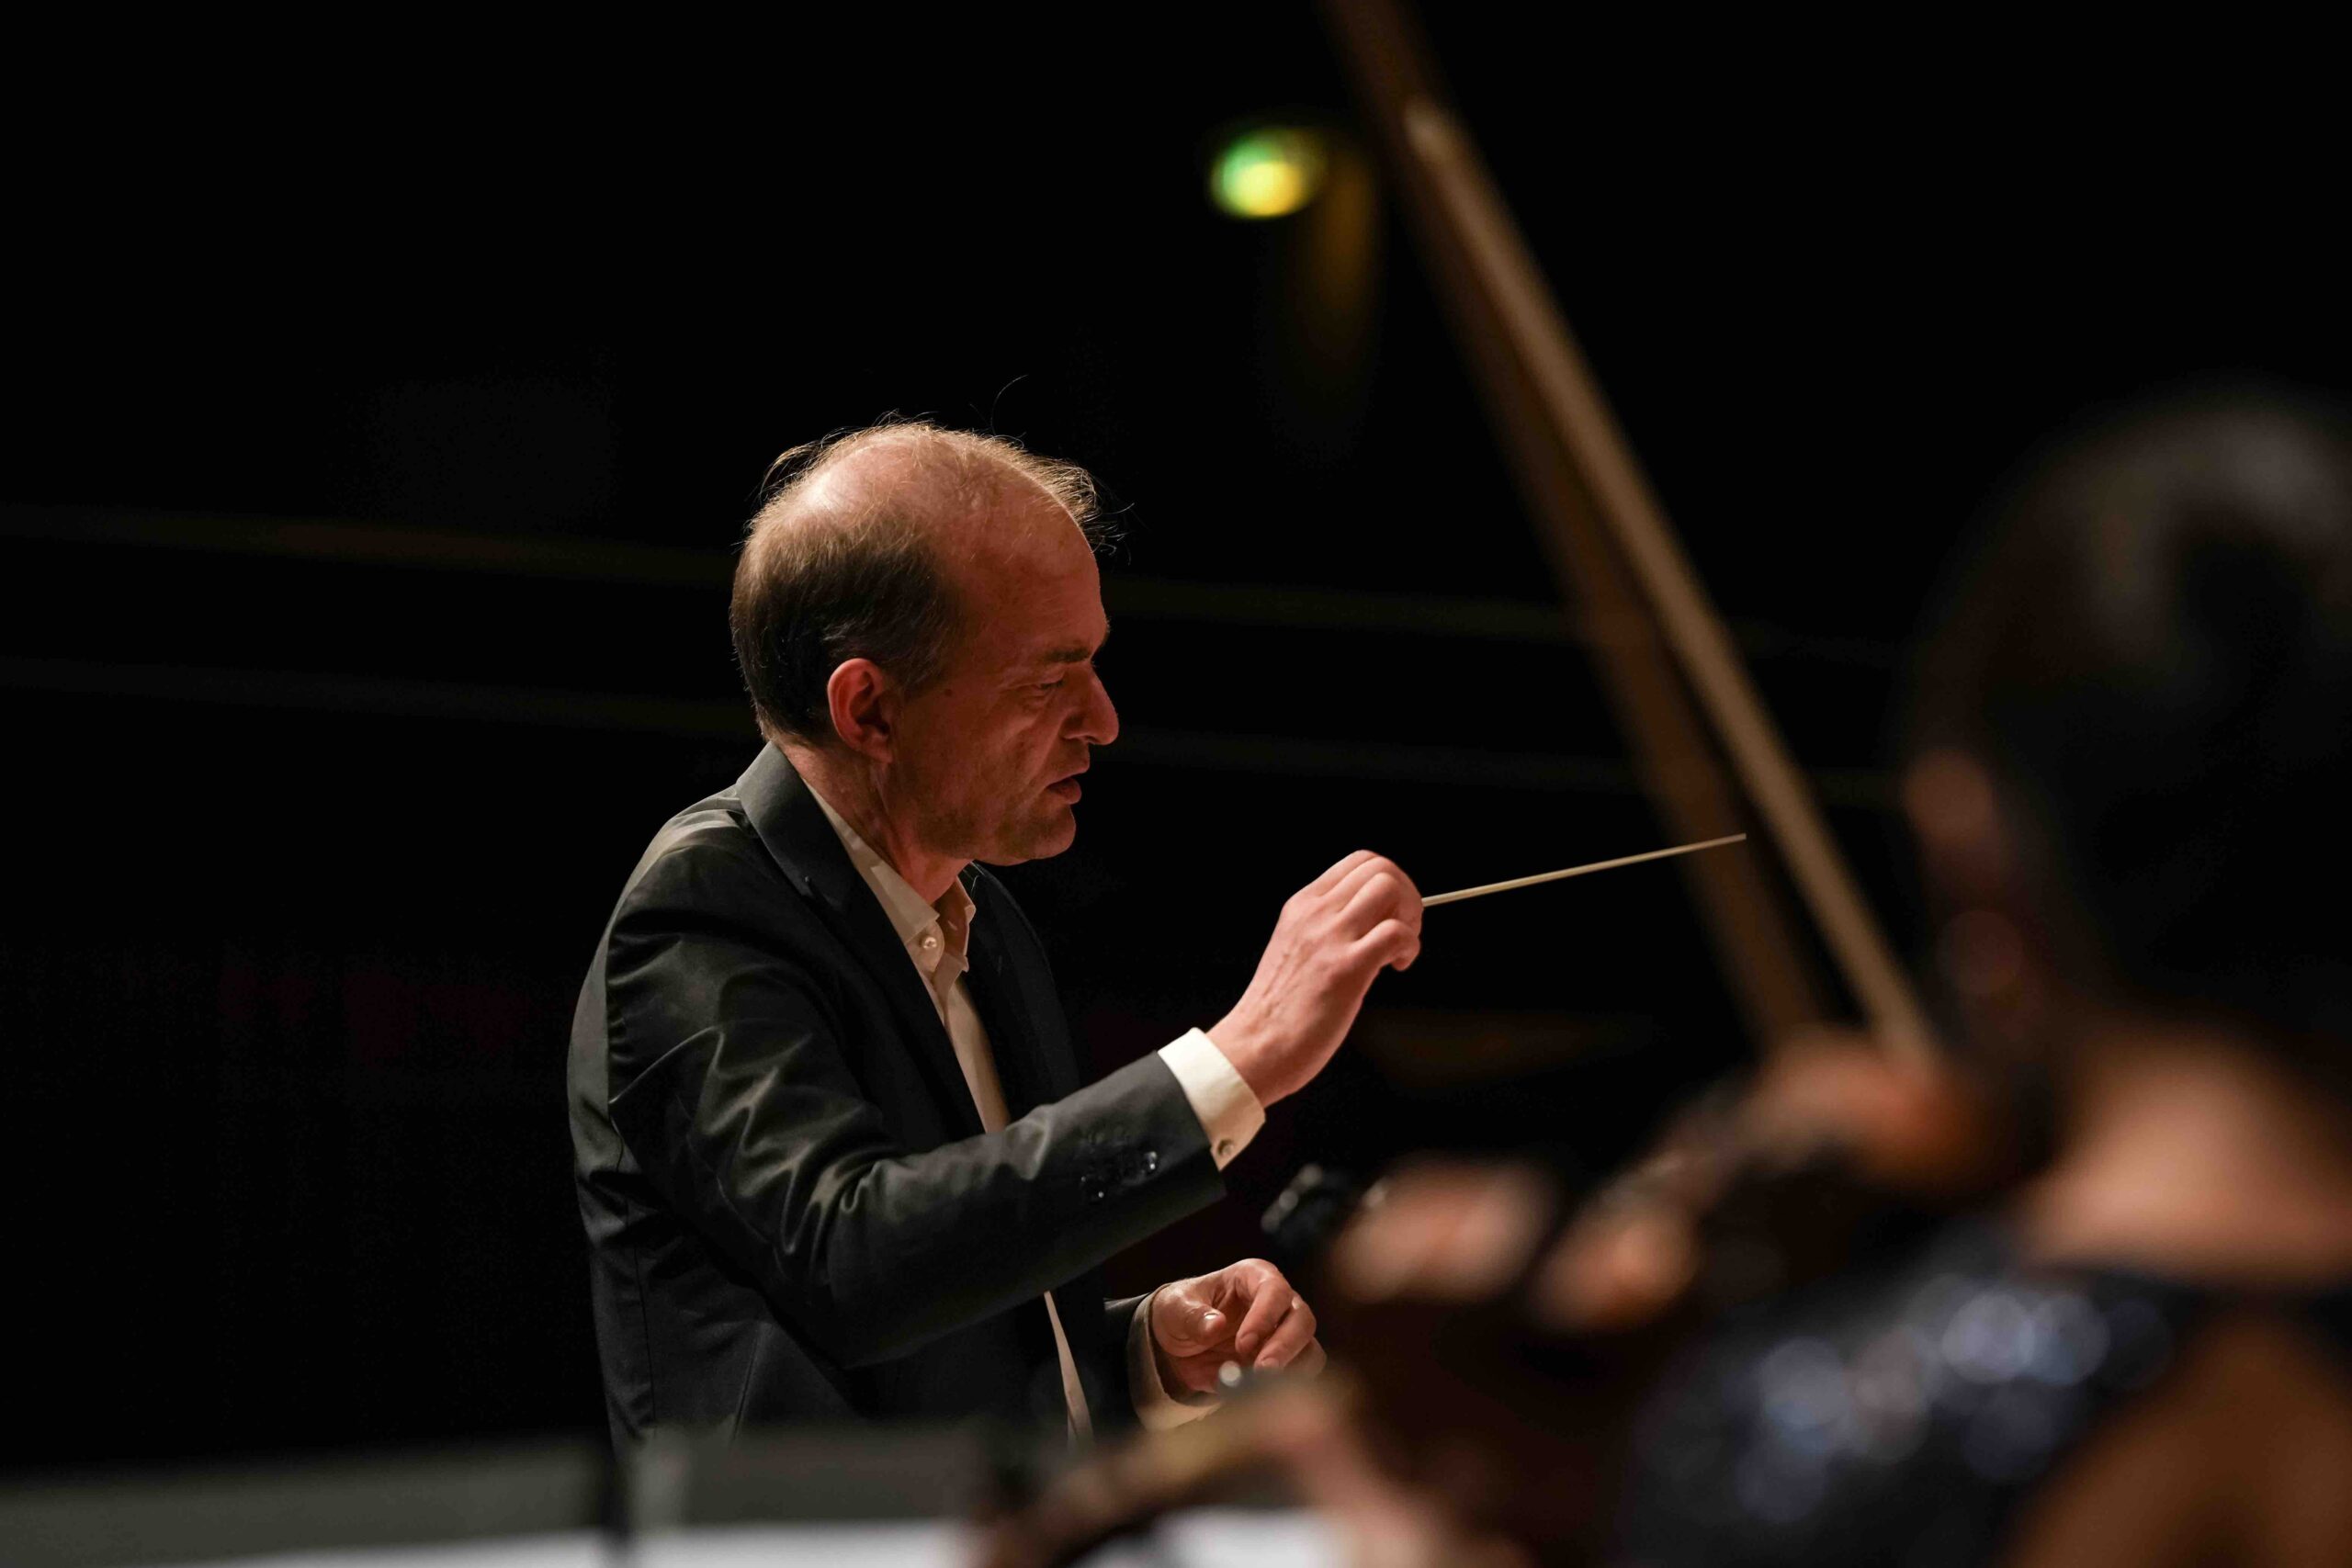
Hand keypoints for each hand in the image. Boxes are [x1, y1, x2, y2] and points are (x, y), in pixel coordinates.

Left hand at [1149, 1258, 1325, 1397]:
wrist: (1176, 1346)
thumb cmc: (1179, 1313)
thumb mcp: (1174, 1308)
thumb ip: (1193, 1315)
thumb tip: (1216, 1325)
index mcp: (1252, 1277)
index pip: (1274, 1289)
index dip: (1264, 1316)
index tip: (1243, 1344)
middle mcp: (1278, 1303)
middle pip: (1301, 1319)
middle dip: (1285, 1347)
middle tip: (1263, 1371)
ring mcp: (1284, 1335)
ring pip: (1310, 1350)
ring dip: (1290, 1370)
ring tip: (1259, 1385)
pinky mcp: (1284, 1364)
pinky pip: (1301, 1376)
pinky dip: (1285, 1389)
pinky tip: (1260, 1394)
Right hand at [1211, 851, 1421, 1105]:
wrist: (1255, 1046)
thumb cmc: (1279, 1010)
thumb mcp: (1296, 948)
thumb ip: (1328, 929)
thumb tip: (1374, 923)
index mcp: (1302, 906)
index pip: (1359, 861)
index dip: (1389, 881)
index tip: (1391, 913)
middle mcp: (1315, 913)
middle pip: (1380, 868)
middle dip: (1407, 895)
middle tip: (1403, 931)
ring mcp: (1330, 938)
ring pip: (1389, 887)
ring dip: (1410, 916)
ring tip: (1398, 950)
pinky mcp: (1346, 969)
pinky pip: (1396, 933)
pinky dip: (1410, 946)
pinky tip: (1396, 967)